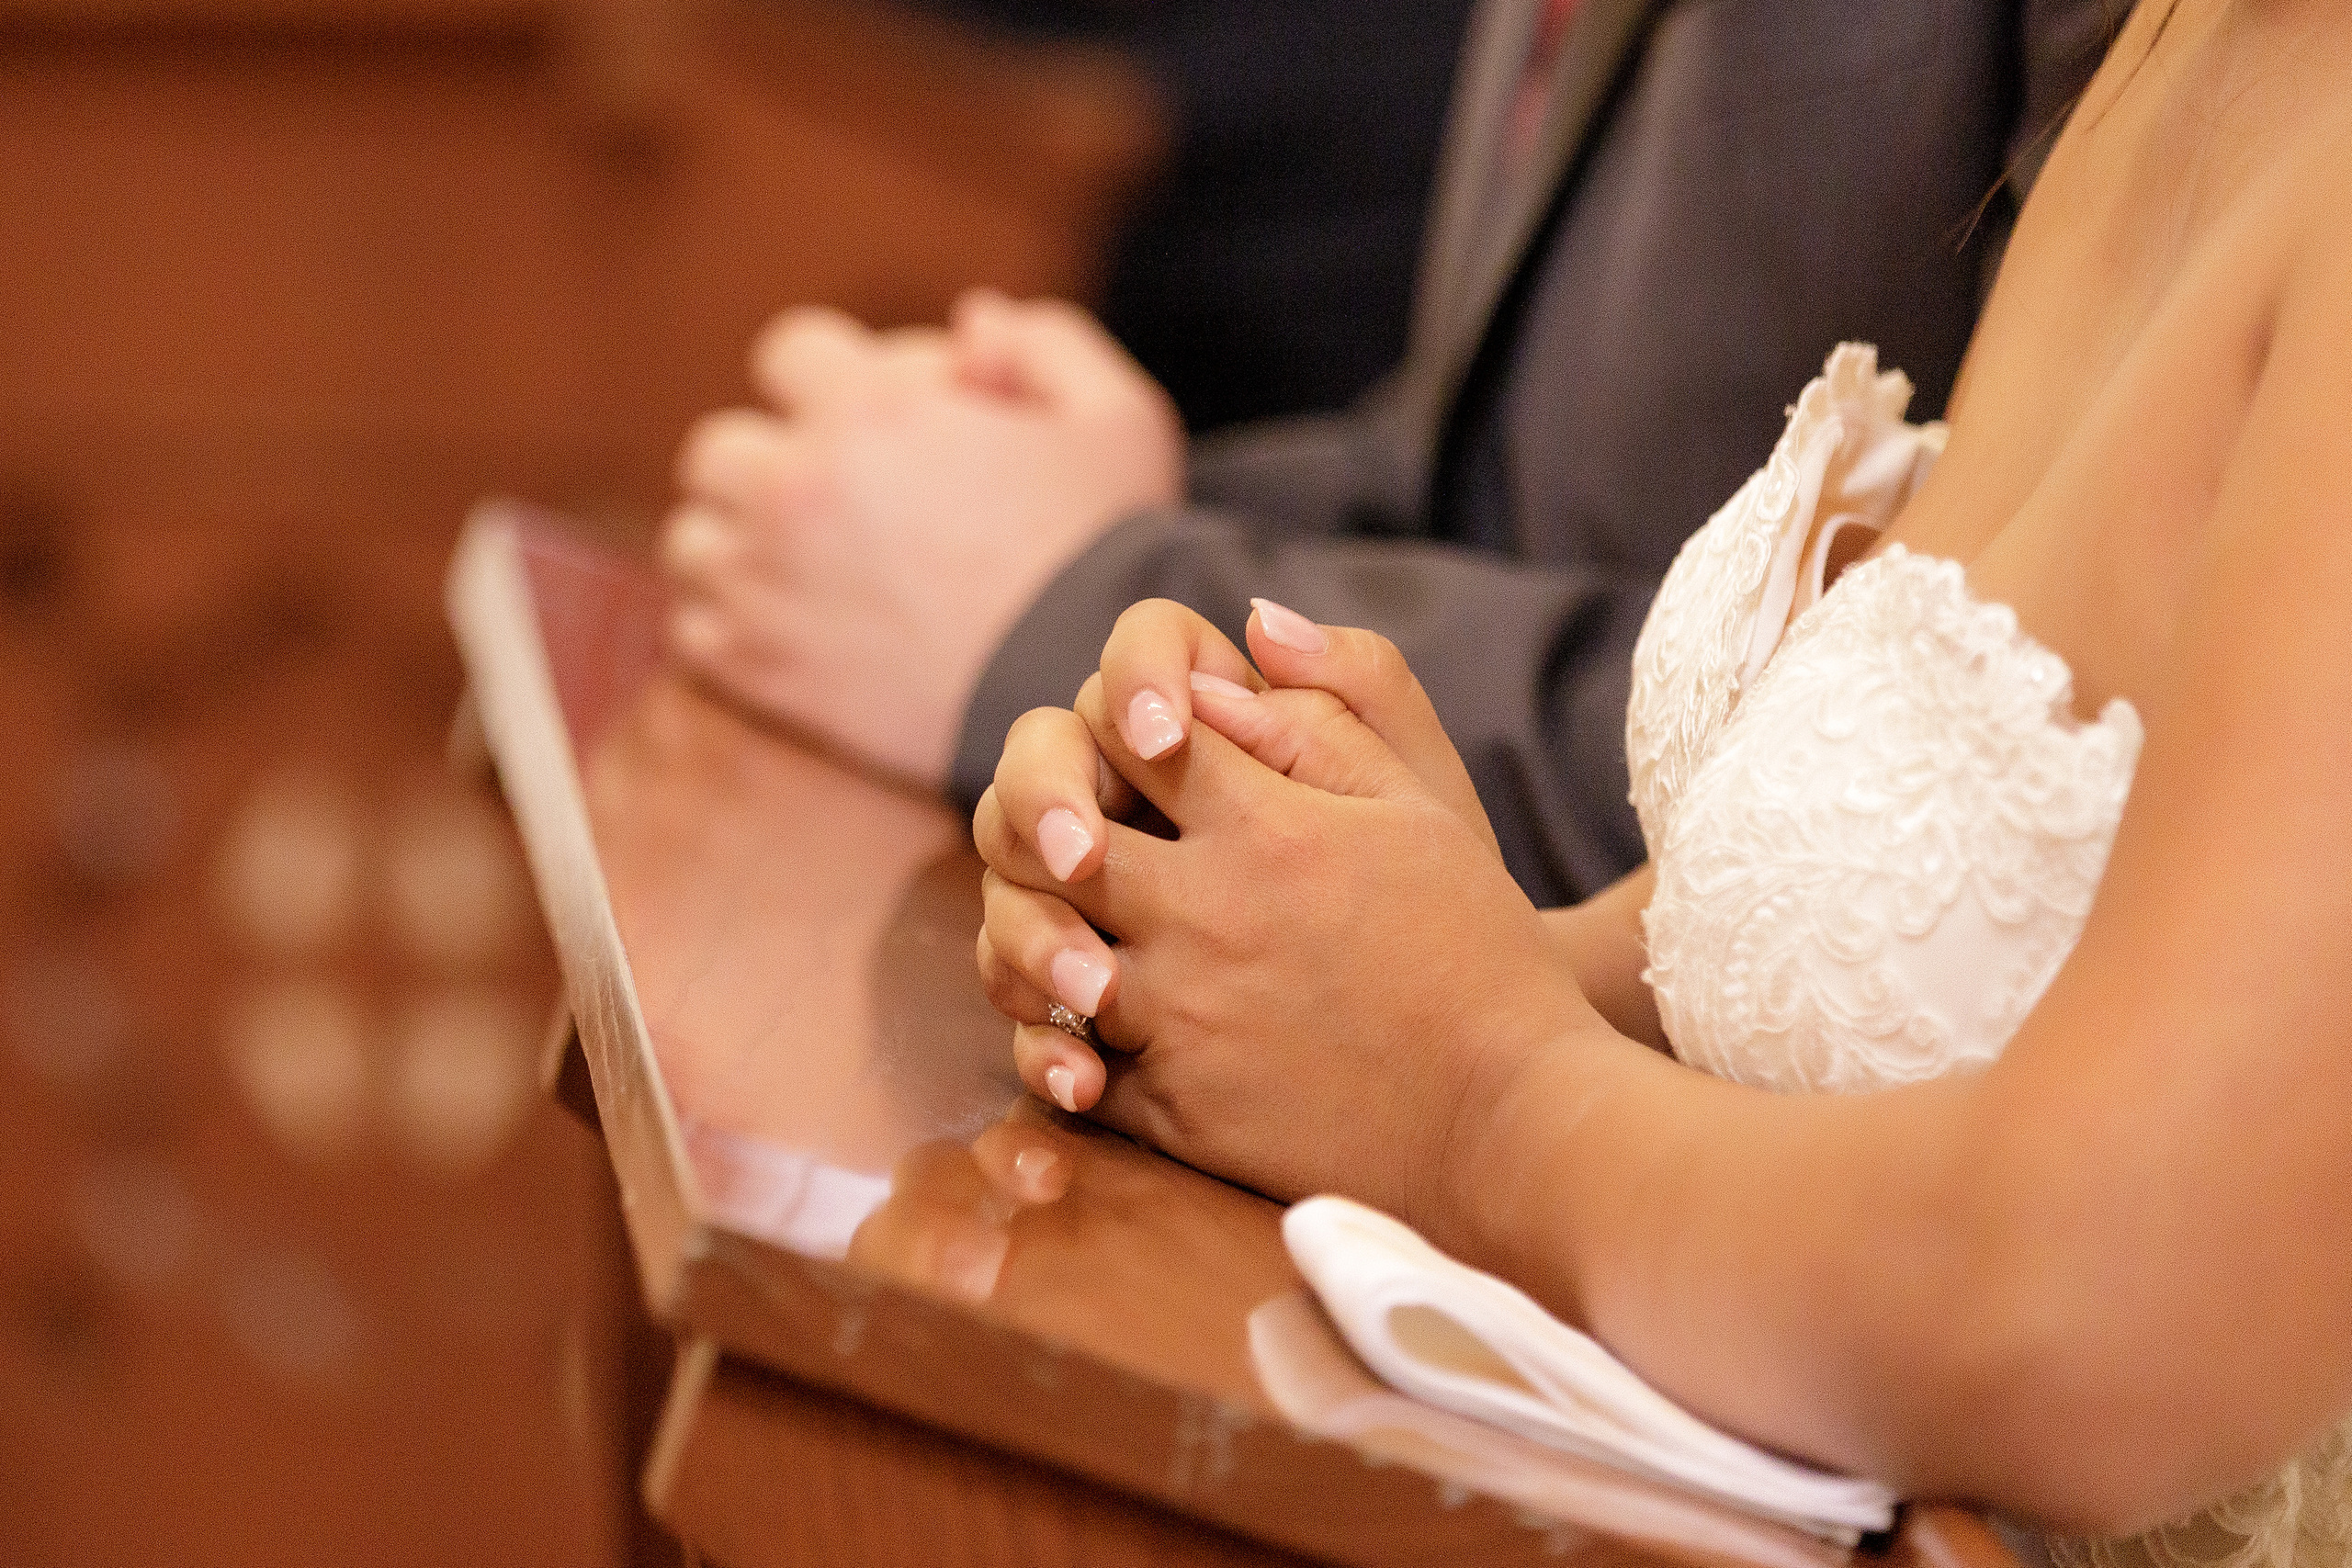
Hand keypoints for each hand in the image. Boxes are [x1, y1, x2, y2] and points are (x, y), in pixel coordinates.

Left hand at [659, 292, 1182, 787]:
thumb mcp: (1116, 417)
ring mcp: (765, 582)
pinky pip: (693, 630)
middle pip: (718, 449)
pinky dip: (730, 628)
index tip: (863, 422)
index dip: (827, 381)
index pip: (786, 354)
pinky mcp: (760, 668)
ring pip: (692, 540)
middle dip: (767, 464)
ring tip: (804, 571)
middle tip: (827, 503)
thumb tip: (969, 323)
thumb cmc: (1108, 552)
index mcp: (868, 407)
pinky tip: (795, 630)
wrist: (1086, 690)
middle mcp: (796, 486)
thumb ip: (1043, 344)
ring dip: (737, 547)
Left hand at [972, 601, 1592, 1224]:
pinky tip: (1092, 1032)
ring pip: (1038, 953)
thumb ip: (1322, 718)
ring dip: (1039, 936)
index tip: (1132, 751)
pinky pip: (1066, 1064)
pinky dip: (1062, 1043)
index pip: (1127, 733)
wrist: (1509, 1119)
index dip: (1112, 728)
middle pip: (1049, 841)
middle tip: (1068, 840)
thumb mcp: (1422, 806)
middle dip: (1044, 827)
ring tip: (1077, 935)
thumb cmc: (1476, 951)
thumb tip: (1247, 633)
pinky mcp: (1175, 1111)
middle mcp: (1205, 915)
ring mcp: (1181, 1017)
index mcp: (1264, 827)